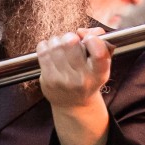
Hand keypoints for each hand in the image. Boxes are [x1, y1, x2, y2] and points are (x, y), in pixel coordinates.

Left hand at [39, 29, 111, 144]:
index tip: (93, 39)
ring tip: (66, 47)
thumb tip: (94, 32)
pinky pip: (42, 51)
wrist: (74, 112)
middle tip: (77, 40)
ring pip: (56, 45)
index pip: (98, 54)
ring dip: (60, 41)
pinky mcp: (45, 82)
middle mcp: (79, 82)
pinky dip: (46, 47)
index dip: (94, 42)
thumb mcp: (103, 71)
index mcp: (97, 78)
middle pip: (72, 44)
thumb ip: (102, 49)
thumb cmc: (90, 86)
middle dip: (74, 38)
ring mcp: (60, 83)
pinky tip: (53, 52)